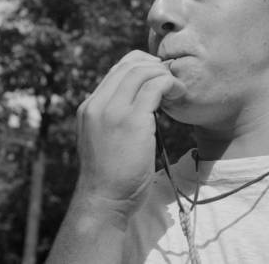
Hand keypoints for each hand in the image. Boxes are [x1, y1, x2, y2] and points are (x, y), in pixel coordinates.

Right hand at [73, 50, 185, 223]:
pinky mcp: (132, 120)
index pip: (117, 70)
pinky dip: (171, 84)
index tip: (157, 76)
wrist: (104, 203)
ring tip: (176, 88)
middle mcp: (97, 105)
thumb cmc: (110, 176)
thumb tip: (140, 101)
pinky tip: (179, 94)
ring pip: (142, 71)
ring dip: (164, 74)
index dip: (141, 65)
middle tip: (170, 79)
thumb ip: (113, 118)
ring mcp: (113, 111)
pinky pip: (155, 86)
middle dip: (154, 66)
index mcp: (89, 107)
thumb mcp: (103, 139)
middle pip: (129, 64)